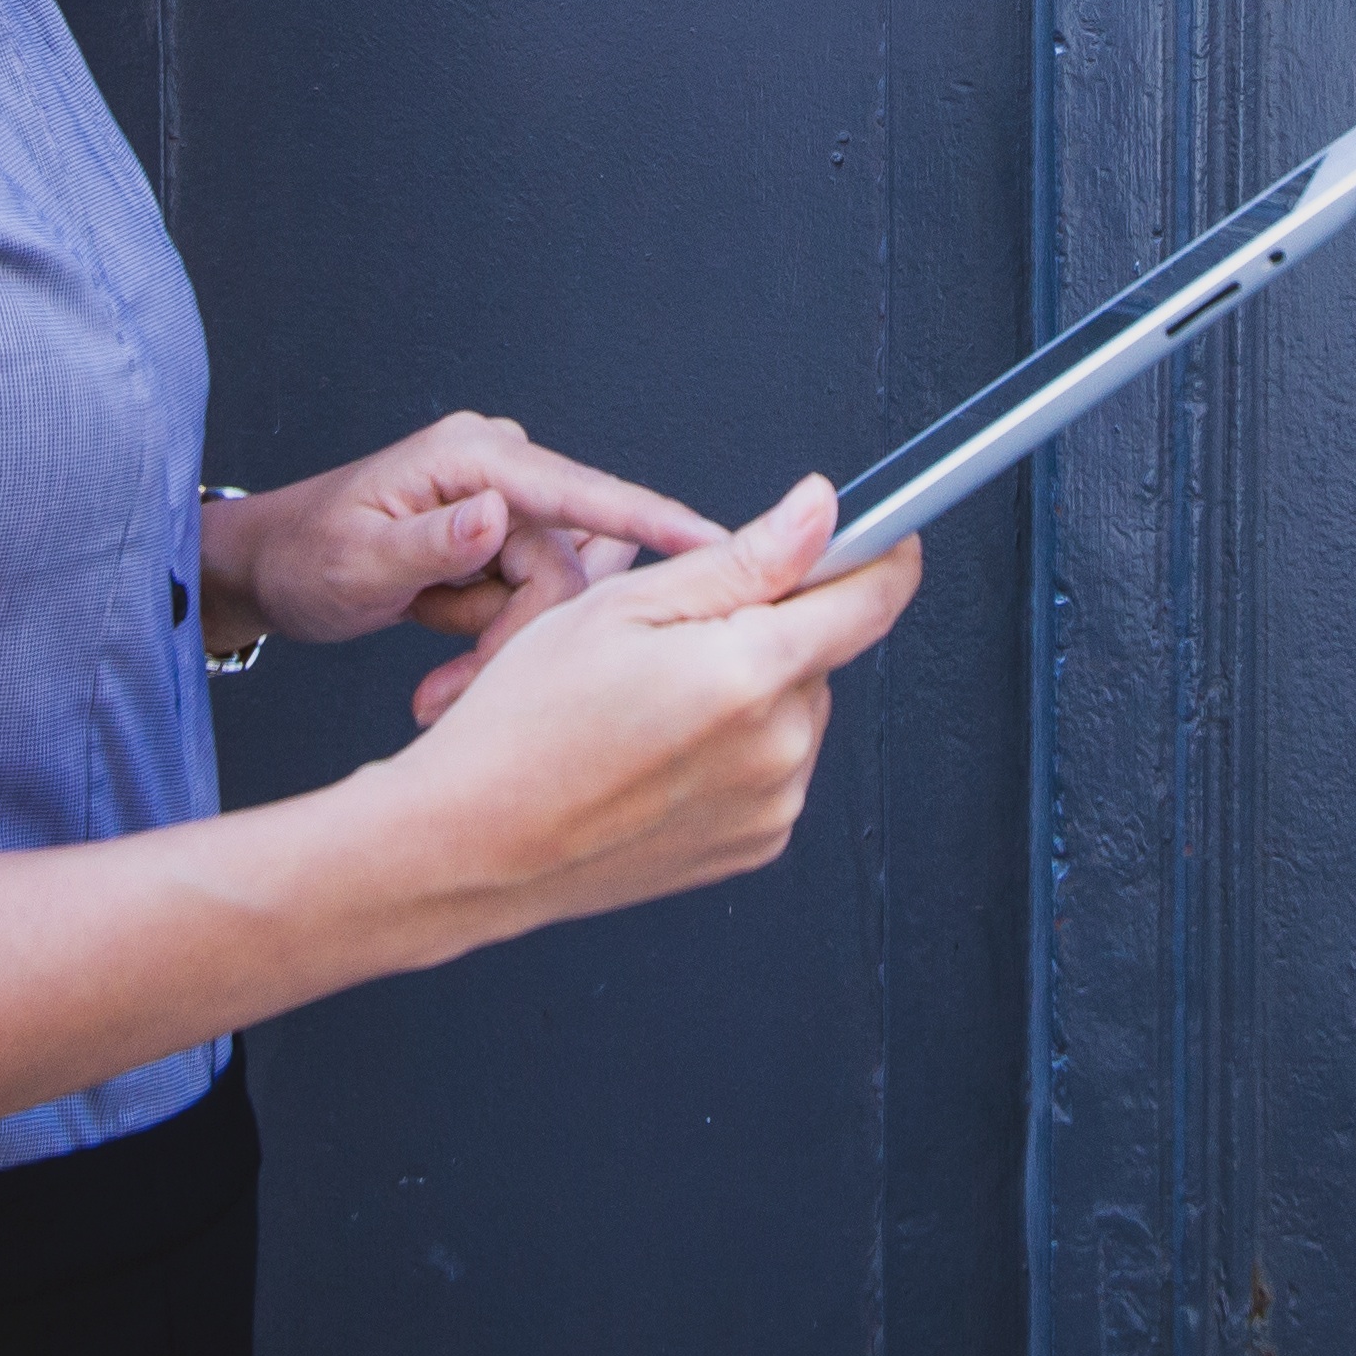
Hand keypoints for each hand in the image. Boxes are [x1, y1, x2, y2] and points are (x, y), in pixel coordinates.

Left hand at [200, 409, 715, 666]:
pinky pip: (533, 609)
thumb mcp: (355, 559)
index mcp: (475, 458)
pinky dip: (495, 652)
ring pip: (556, 600)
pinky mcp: (504, 549)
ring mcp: (506, 511)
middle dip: (517, 643)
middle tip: (447, 696)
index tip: (719, 543)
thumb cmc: (303, 557)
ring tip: (437, 693)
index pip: (582, 491)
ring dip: (504, 655)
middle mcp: (502, 475)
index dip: (653, 519)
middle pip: (567, 571)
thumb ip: (430, 542)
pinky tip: (446, 678)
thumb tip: (493, 517)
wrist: (270, 573)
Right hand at [369, 476, 923, 939]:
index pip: (872, 598)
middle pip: (820, 652)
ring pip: (795, 709)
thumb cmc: (525, 722)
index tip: (882, 534)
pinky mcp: (756, 843)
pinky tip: (661, 748)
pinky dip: (736, 746)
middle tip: (673, 637)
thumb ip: (744, 558)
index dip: (881, 552)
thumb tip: (822, 511)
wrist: (474, 842)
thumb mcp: (623, 605)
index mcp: (752, 674)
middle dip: (769, 628)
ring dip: (751, 690)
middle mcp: (779, 748)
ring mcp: (772, 806)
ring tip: (652, 703)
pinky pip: (773, 767)